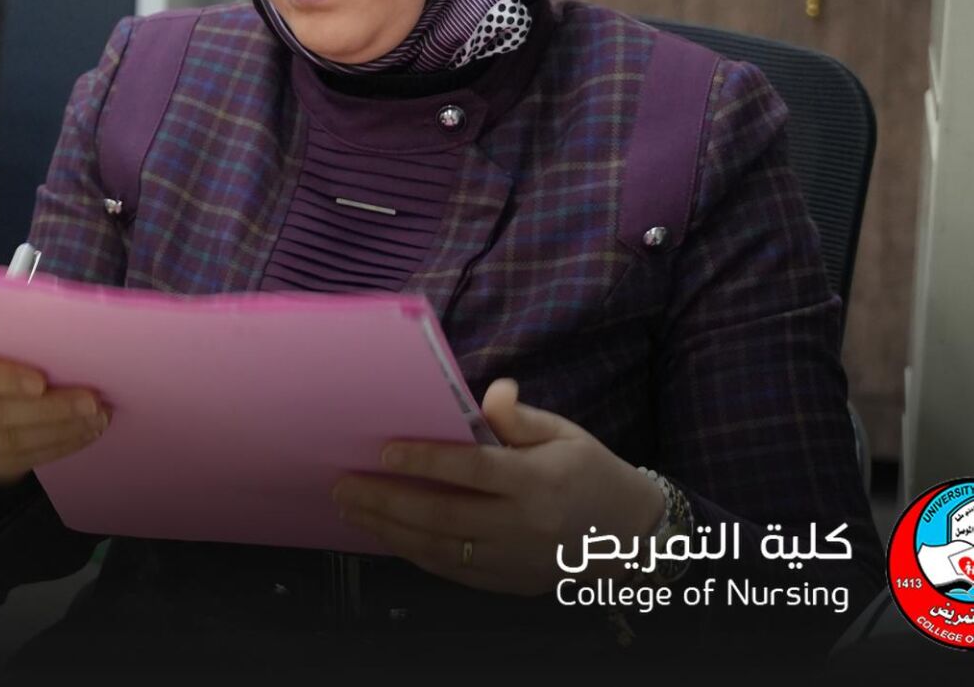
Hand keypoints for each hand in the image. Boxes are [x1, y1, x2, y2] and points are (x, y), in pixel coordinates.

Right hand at [0, 328, 106, 488]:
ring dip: (59, 432)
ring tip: (96, 418)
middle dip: (49, 409)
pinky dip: (55, 448)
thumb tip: (64, 326)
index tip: (42, 381)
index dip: (1, 377)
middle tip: (91, 401)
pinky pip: (16, 461)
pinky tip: (82, 434)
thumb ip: (16, 331)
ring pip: (8, 442)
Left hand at [330, 378, 662, 594]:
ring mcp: (514, 559)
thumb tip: (492, 392)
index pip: (471, 469)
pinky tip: (386, 535)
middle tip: (344, 485)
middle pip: (443, 514)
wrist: (628, 535)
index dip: (424, 462)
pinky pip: (451, 569)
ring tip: (352, 509)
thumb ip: (520, 418)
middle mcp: (523, 525)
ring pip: (439, 547)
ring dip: (388, 529)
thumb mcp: (564, 434)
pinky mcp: (508, 581)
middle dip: (386, 499)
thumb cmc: (590, 472)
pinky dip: (413, 553)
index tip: (384, 452)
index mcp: (537, 481)